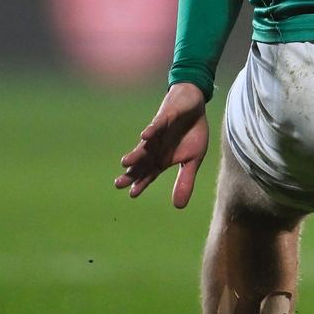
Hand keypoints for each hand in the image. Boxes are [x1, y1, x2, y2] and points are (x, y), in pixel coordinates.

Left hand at [115, 83, 209, 208]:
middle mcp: (155, 148)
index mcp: (162, 159)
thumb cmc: (192, 133)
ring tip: (126, 163)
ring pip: (145, 145)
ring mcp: (158, 133)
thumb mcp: (194, 159)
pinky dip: (151, 130)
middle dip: (130, 173)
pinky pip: (157, 124)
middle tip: (119, 184)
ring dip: (136, 154)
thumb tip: (178, 207)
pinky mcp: (164, 118)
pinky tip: (146, 136)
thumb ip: (185, 180)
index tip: (132, 194)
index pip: (148, 174)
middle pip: (141, 163)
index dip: (141, 183)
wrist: (194, 106)